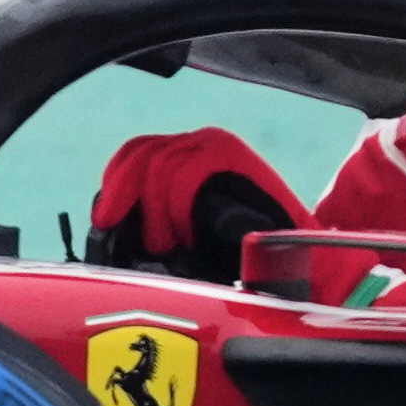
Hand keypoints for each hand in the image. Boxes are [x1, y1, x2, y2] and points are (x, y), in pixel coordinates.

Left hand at [82, 127, 300, 286]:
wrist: (299, 263)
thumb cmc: (239, 256)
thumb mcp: (182, 235)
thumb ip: (149, 221)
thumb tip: (108, 228)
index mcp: (183, 156)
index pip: (132, 154)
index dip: (114, 188)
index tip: (106, 223)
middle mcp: (197, 142)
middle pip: (140, 155)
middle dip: (126, 198)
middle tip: (142, 243)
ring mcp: (214, 145)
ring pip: (159, 166)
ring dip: (156, 216)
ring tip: (169, 249)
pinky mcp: (230, 155)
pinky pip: (184, 176)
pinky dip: (177, 211)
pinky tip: (185, 239)